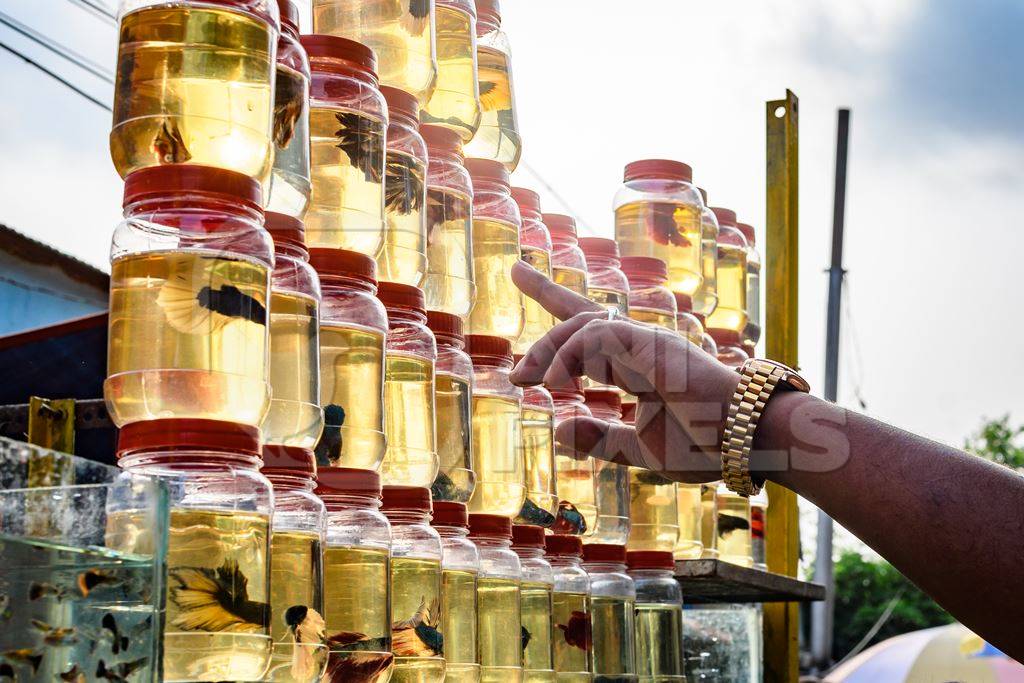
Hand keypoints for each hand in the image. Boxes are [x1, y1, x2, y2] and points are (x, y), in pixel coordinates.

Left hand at [510, 260, 737, 482]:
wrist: (748, 444)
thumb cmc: (706, 444)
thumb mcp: (640, 449)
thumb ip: (601, 438)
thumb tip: (559, 430)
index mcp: (636, 364)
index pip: (591, 327)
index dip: (552, 297)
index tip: (519, 273)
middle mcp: (641, 345)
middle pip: (582, 314)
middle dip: (543, 316)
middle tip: (515, 371)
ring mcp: (648, 342)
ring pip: (585, 324)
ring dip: (550, 351)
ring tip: (529, 383)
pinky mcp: (654, 345)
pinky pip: (600, 335)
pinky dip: (571, 355)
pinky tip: (557, 384)